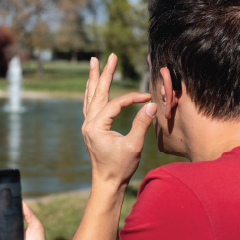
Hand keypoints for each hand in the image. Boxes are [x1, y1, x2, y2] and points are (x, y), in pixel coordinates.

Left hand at [82, 54, 156, 191]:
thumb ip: (141, 124)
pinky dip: (92, 93)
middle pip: (97, 93)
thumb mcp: (133, 146)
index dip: (132, 98)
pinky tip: (93, 86)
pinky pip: (90, 105)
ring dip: (94, 79)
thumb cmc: (120, 167)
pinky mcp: (91, 129)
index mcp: (96, 126)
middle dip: (104, 73)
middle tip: (109, 56)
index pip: (115, 103)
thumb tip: (152, 105)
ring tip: (94, 62)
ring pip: (91, 97)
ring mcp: (88, 125)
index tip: (147, 97)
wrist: (107, 183)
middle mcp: (89, 123)